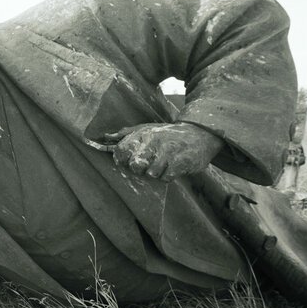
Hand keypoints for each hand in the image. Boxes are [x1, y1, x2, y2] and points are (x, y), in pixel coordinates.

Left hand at [103, 122, 223, 181]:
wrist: (200, 134)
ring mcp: (168, 152)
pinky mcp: (180, 162)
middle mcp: (154, 141)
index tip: (129, 161)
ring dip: (157, 172)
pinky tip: (173, 167)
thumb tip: (106, 137)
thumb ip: (126, 134)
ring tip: (164, 163)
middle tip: (150, 163)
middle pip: (135, 166)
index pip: (121, 151)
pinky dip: (168, 176)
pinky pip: (165, 178)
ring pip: (151, 174)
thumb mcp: (147, 128)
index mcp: (143, 133)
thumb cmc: (168, 134)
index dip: (122, 160)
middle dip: (141, 169)